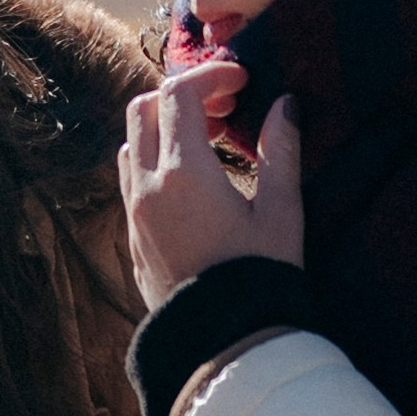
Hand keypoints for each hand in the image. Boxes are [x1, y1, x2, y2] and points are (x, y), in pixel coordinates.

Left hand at [119, 57, 301, 308]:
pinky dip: (155, 159)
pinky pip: (131, 179)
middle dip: (182, 96)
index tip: (244, 80)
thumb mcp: (282, 211)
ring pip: (131, 143)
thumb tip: (285, 105)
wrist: (225, 342)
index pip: (179, 94)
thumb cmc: (261, 276)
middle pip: (142, 109)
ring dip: (163, 128)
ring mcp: (133, 214)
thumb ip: (280, 151)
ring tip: (210, 139)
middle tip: (226, 107)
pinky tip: (192, 177)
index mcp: (183, 174)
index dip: (211, 74)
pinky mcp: (132, 238)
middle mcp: (147, 188)